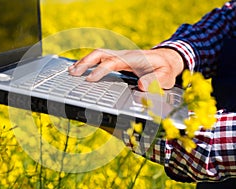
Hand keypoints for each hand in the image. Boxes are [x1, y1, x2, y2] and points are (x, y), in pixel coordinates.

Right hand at [68, 48, 183, 90]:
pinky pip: (100, 58)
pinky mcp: (117, 59)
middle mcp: (124, 54)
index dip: (99, 71)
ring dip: (84, 62)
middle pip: (100, 53)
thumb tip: (140, 86)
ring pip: (98, 54)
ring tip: (71, 71)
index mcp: (133, 58)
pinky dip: (88, 62)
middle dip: (85, 63)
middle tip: (73, 74)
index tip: (89, 80)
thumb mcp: (165, 77)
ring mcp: (119, 55)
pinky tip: (81, 68)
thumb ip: (154, 81)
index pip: (112, 62)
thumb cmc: (165, 70)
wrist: (167, 59)